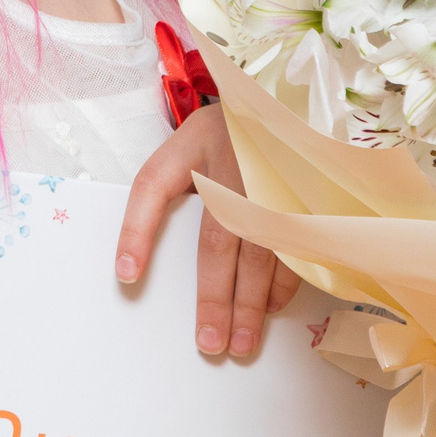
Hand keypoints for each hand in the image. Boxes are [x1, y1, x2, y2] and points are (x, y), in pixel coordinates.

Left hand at [116, 104, 298, 357]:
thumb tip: (146, 255)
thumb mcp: (195, 139)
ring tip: (240, 343)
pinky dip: (283, 285)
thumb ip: (175, 185)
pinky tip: (271, 310)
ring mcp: (277, 179)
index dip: (136, 233)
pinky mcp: (309, 194)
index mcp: (193, 142)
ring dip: (251, 304)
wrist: (296, 94)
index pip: (151, 187)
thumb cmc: (235, 128)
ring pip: (261, 254)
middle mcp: (235, 162)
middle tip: (210, 342)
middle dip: (213, 298)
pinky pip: (296, 249)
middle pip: (218, 242)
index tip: (126, 276)